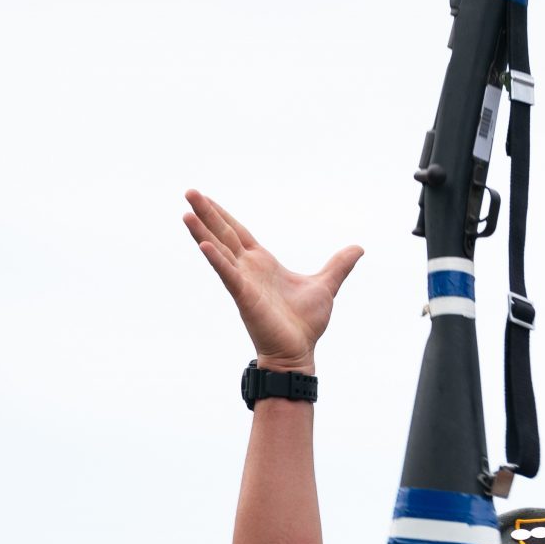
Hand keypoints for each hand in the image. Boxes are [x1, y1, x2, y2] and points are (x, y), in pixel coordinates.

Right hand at [181, 189, 362, 373]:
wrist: (298, 351)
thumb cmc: (305, 323)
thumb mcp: (326, 285)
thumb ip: (339, 265)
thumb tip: (358, 249)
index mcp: (262, 263)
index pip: (238, 232)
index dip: (223, 214)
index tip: (205, 198)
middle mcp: (248, 269)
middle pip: (224, 234)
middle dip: (207, 213)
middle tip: (188, 192)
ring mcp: (244, 282)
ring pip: (219, 250)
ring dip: (202, 231)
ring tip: (186, 212)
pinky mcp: (244, 297)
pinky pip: (228, 275)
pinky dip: (216, 259)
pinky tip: (203, 244)